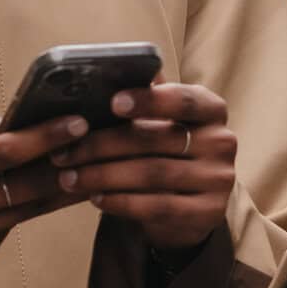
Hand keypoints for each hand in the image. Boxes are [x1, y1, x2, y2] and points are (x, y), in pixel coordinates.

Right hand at [0, 108, 86, 283]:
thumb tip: (6, 121)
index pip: (3, 151)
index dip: (44, 137)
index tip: (75, 123)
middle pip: (28, 182)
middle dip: (67, 161)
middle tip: (97, 144)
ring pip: (31, 207)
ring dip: (63, 187)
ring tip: (89, 166)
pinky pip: (13, 225)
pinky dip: (33, 208)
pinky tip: (53, 192)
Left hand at [48, 78, 234, 257]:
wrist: (190, 208)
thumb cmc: (165, 154)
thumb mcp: (162, 124)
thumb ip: (145, 102)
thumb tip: (107, 74)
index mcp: (211, 109)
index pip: (183, 100)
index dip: (149, 100)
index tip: (112, 102)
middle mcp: (222, 141)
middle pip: (155, 140)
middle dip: (103, 145)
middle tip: (64, 151)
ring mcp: (218, 179)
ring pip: (151, 175)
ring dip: (103, 176)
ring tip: (69, 178)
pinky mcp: (207, 213)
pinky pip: (156, 206)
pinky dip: (120, 202)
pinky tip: (95, 198)